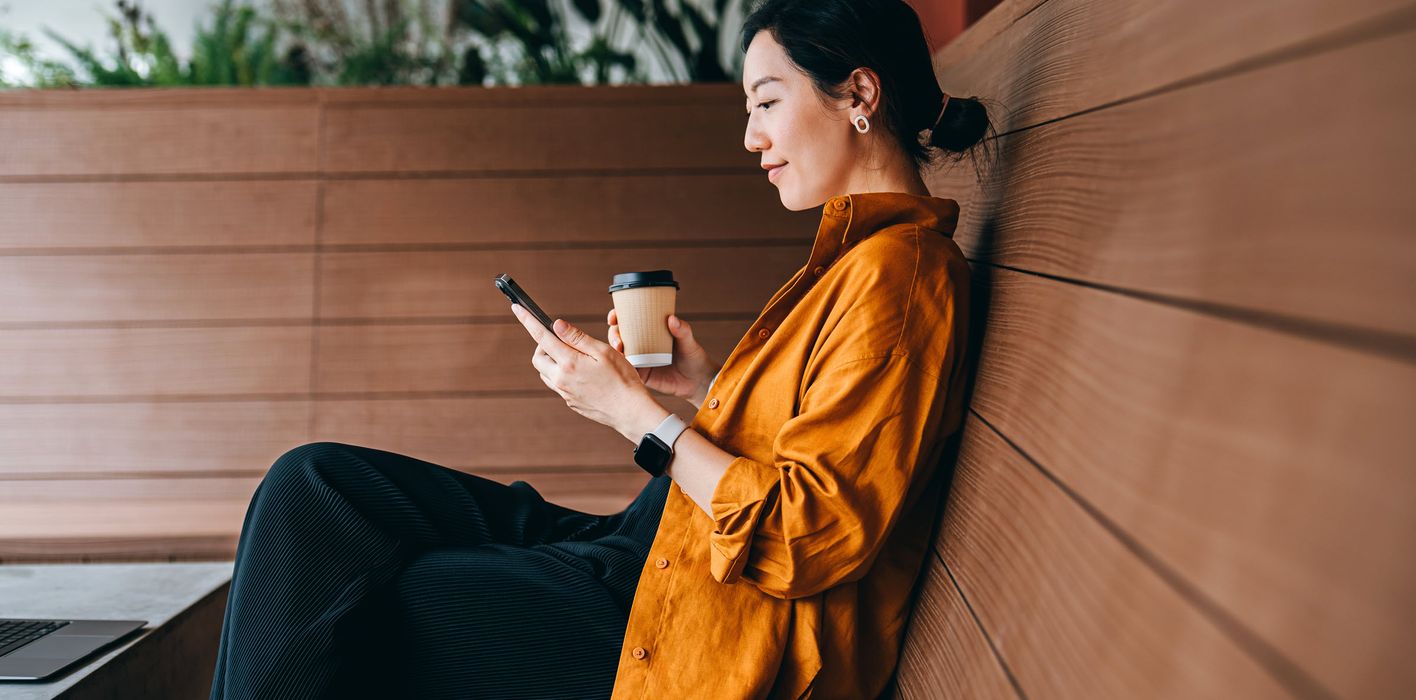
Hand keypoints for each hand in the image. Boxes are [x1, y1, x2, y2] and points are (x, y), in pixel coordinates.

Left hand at [512, 304, 666, 441]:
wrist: (630, 411)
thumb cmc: (622, 379)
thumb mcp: (603, 351)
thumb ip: (577, 337)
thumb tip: (556, 324)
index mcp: (569, 363)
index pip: (541, 337)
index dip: (528, 320)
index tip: (517, 308)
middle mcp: (561, 379)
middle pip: (537, 358)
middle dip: (543, 345)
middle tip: (560, 340)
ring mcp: (564, 393)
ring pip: (545, 373)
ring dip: (551, 361)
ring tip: (573, 357)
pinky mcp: (570, 402)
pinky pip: (557, 385)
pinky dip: (561, 374)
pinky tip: (581, 373)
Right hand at [607, 308, 720, 405]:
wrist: (699, 381)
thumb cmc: (694, 357)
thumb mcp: (689, 341)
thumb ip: (682, 330)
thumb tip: (672, 318)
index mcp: (650, 331)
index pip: (630, 320)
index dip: (617, 316)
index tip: (614, 316)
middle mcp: (642, 343)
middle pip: (620, 335)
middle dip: (613, 334)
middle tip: (618, 339)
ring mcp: (640, 359)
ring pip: (620, 352)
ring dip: (614, 350)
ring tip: (619, 350)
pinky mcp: (642, 374)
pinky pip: (627, 369)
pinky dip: (620, 366)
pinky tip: (619, 365)